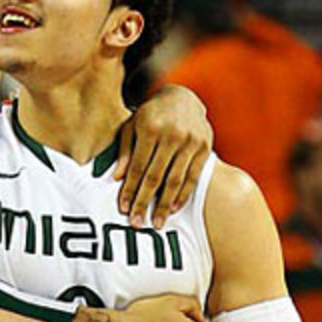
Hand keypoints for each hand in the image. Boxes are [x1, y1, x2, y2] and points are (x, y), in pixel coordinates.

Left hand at [115, 85, 211, 228]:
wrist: (183, 97)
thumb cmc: (151, 115)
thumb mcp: (132, 126)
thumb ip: (124, 151)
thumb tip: (116, 178)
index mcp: (151, 128)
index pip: (138, 166)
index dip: (130, 189)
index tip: (123, 208)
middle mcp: (172, 135)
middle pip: (156, 176)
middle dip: (145, 202)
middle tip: (137, 224)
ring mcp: (191, 142)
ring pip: (175, 180)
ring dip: (165, 204)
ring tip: (157, 223)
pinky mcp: (204, 148)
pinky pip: (193, 177)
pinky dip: (183, 195)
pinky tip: (174, 208)